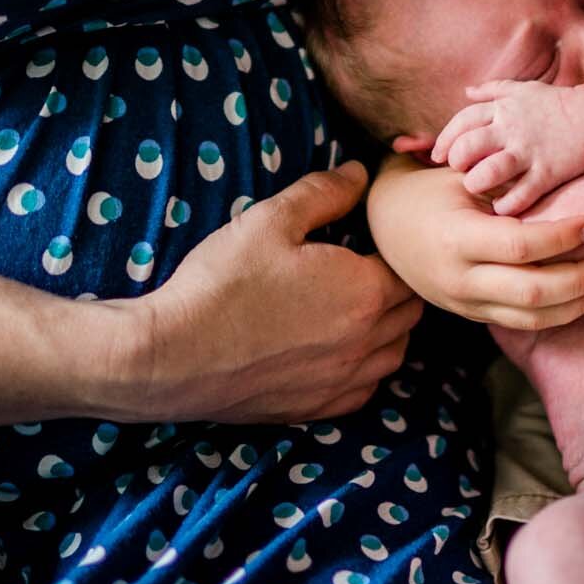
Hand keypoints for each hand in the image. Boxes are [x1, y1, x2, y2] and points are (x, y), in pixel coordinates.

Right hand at [97, 162, 419, 424]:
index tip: (372, 241)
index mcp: (365, 291)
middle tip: (368, 268)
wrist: (173, 356)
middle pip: (410, 312)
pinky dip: (364, 370)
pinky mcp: (317, 409)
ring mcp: (343, 380)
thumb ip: (324, 193)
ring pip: (394, 353)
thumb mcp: (270, 220)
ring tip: (358, 308)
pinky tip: (339, 353)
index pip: (409, 269)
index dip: (395, 252)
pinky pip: (365, 390)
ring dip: (388, 329)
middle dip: (398, 287)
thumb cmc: (222, 283)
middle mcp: (366, 341)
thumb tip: (359, 173)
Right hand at [368, 156, 583, 330]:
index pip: (520, 247)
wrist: (382, 224)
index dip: (562, 238)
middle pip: (533, 293)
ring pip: (532, 318)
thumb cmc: (427, 190)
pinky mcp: (472, 314)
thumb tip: (563, 185)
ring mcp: (465, 303)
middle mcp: (460, 279)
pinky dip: (559, 313)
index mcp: (456, 239)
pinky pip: (522, 323)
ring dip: (578, 304)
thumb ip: (504, 187)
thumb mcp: (459, 178)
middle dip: (581, 281)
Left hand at [427, 80, 583, 215]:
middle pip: (469, 146)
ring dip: (478, 182)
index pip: (462, 122)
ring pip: (491, 171)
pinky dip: (507, 204)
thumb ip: (493, 90)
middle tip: (461, 171)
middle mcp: (512, 129)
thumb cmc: (556, 104)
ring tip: (478, 187)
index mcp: (503, 109)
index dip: (445, 140)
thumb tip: (467, 91)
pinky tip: (502, 207)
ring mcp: (530, 151)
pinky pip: (522, 194)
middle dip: (457, 162)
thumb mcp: (522, 89)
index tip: (439, 156)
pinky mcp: (549, 172)